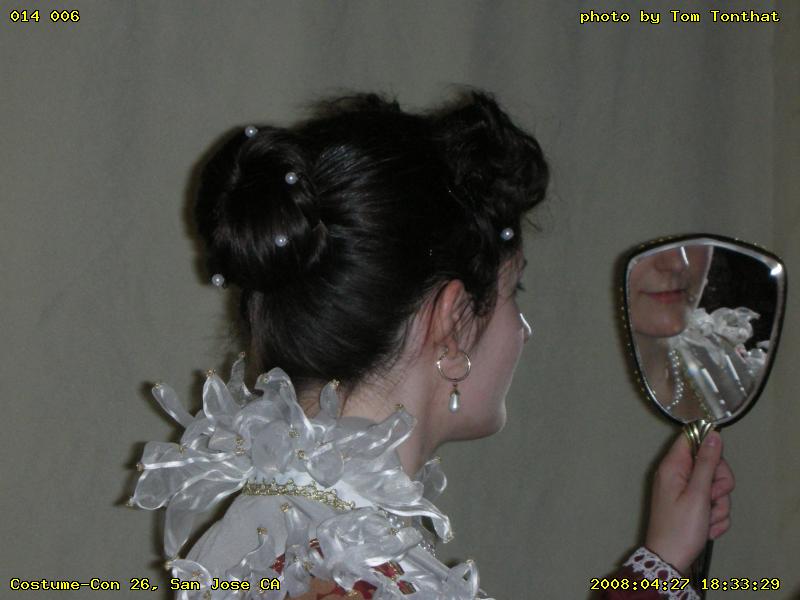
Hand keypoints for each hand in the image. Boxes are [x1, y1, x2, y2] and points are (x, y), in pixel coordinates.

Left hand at [644, 431, 734, 574]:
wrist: (670, 560)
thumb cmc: (680, 527)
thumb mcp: (697, 494)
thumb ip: (706, 463)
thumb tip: (712, 434)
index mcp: (673, 466)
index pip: (691, 438)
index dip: (708, 447)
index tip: (715, 467)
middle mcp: (678, 475)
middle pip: (710, 464)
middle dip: (719, 485)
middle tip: (712, 499)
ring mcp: (685, 491)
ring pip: (715, 487)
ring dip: (718, 506)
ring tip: (707, 520)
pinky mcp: (693, 506)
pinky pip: (713, 504)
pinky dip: (715, 518)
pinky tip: (707, 528)